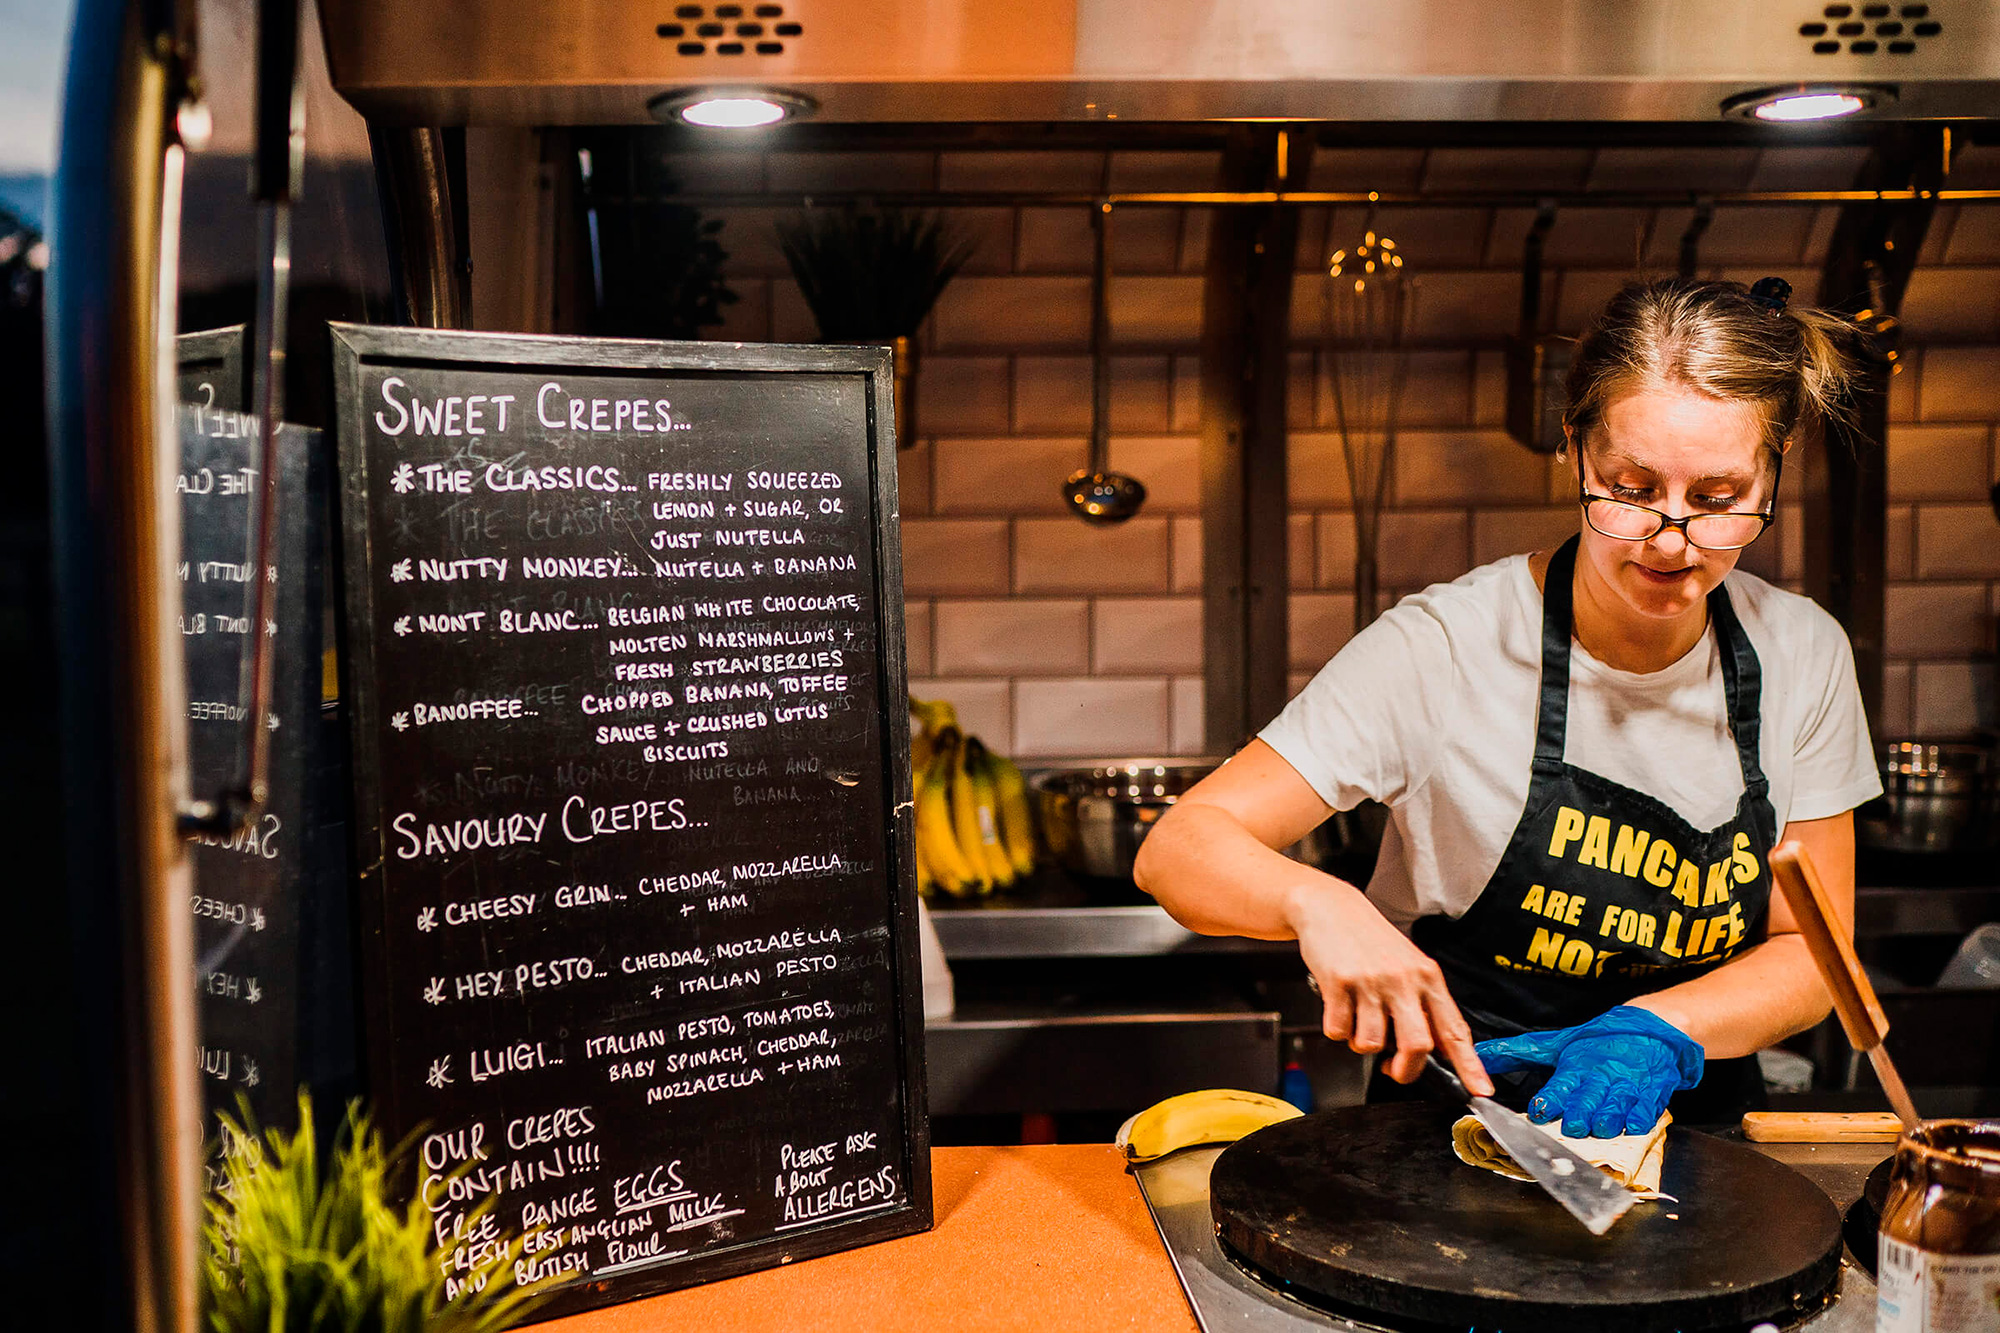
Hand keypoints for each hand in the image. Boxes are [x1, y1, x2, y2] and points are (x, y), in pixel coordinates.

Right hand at [1287, 879, 1491, 1095]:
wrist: (1330, 907)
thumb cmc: (1371, 942)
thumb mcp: (1409, 966)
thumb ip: (1424, 1006)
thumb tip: (1437, 1051)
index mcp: (1427, 978)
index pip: (1454, 1030)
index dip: (1470, 1065)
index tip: (1481, 1090)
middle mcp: (1403, 980)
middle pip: (1416, 1045)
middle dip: (1405, 1070)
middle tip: (1395, 1070)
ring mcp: (1370, 982)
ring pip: (1370, 1044)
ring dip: (1361, 1043)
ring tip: (1358, 1018)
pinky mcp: (1339, 983)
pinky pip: (1338, 1031)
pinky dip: (1336, 1029)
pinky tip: (1339, 1006)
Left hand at [1475, 1006, 1704, 1137]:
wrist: (1649, 1030)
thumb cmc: (1597, 1041)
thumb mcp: (1558, 1043)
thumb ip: (1519, 1053)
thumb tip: (1480, 1054)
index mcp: (1575, 1065)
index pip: (1559, 1085)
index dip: (1549, 1099)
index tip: (1539, 1110)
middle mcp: (1600, 1077)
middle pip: (1587, 1100)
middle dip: (1579, 1115)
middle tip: (1571, 1127)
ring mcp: (1627, 1087)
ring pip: (1615, 1108)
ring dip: (1607, 1121)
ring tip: (1599, 1129)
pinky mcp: (1650, 1095)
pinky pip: (1645, 1111)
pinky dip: (1638, 1120)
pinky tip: (1632, 1127)